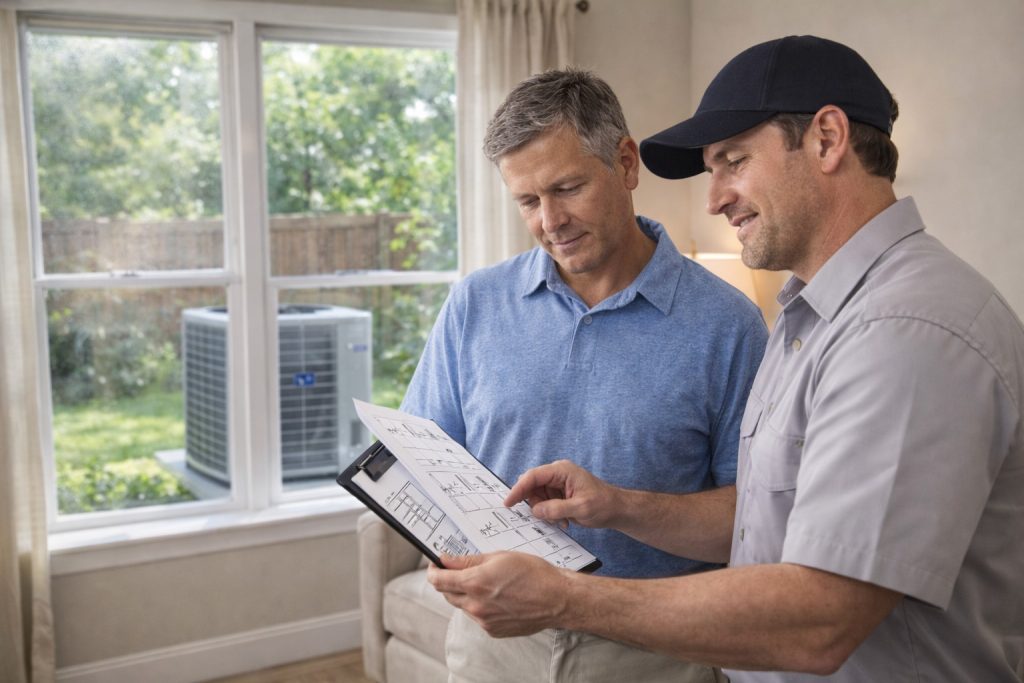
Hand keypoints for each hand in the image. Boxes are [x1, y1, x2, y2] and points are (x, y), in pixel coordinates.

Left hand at [426, 552, 568, 637]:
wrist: (556, 599)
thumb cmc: (533, 573)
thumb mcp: (499, 557)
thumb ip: (468, 560)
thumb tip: (446, 560)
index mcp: (475, 583)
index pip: (438, 580)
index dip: (433, 570)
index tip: (435, 563)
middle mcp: (476, 605)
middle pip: (447, 593)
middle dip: (449, 580)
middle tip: (460, 569)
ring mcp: (483, 621)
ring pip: (462, 605)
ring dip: (465, 593)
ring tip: (487, 583)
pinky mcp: (493, 630)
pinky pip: (477, 616)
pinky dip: (479, 606)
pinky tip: (497, 596)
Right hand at [504, 459, 618, 528]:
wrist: (618, 509)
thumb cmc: (604, 505)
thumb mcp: (581, 509)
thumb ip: (556, 509)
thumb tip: (535, 511)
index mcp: (562, 470)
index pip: (533, 476)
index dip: (518, 489)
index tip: (508, 503)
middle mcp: (558, 474)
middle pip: (532, 487)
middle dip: (536, 504)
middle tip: (546, 517)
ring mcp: (558, 483)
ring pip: (537, 497)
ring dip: (545, 512)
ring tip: (561, 520)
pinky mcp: (560, 493)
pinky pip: (545, 503)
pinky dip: (550, 514)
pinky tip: (564, 520)